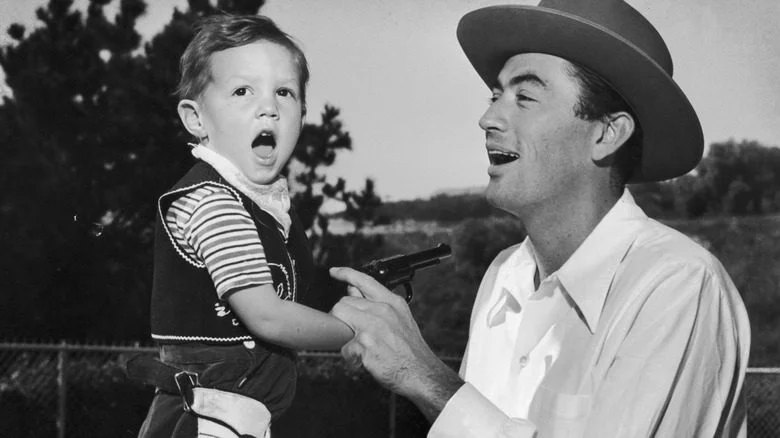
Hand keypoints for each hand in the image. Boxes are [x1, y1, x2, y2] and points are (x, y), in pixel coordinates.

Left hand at [329, 267, 462, 418]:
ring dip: (343, 335)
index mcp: (392, 302)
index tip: (334, 272)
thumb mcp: (400, 320)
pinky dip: (351, 357)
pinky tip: (364, 359)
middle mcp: (382, 310)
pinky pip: (344, 348)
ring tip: (358, 345)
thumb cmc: (410, 351)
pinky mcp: (365, 344)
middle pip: (343, 303)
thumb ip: (378, 305)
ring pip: (338, 321)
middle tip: (351, 331)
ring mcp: (373, 326)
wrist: (421, 372)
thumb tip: (355, 292)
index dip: (346, 273)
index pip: (365, 280)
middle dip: (341, 317)